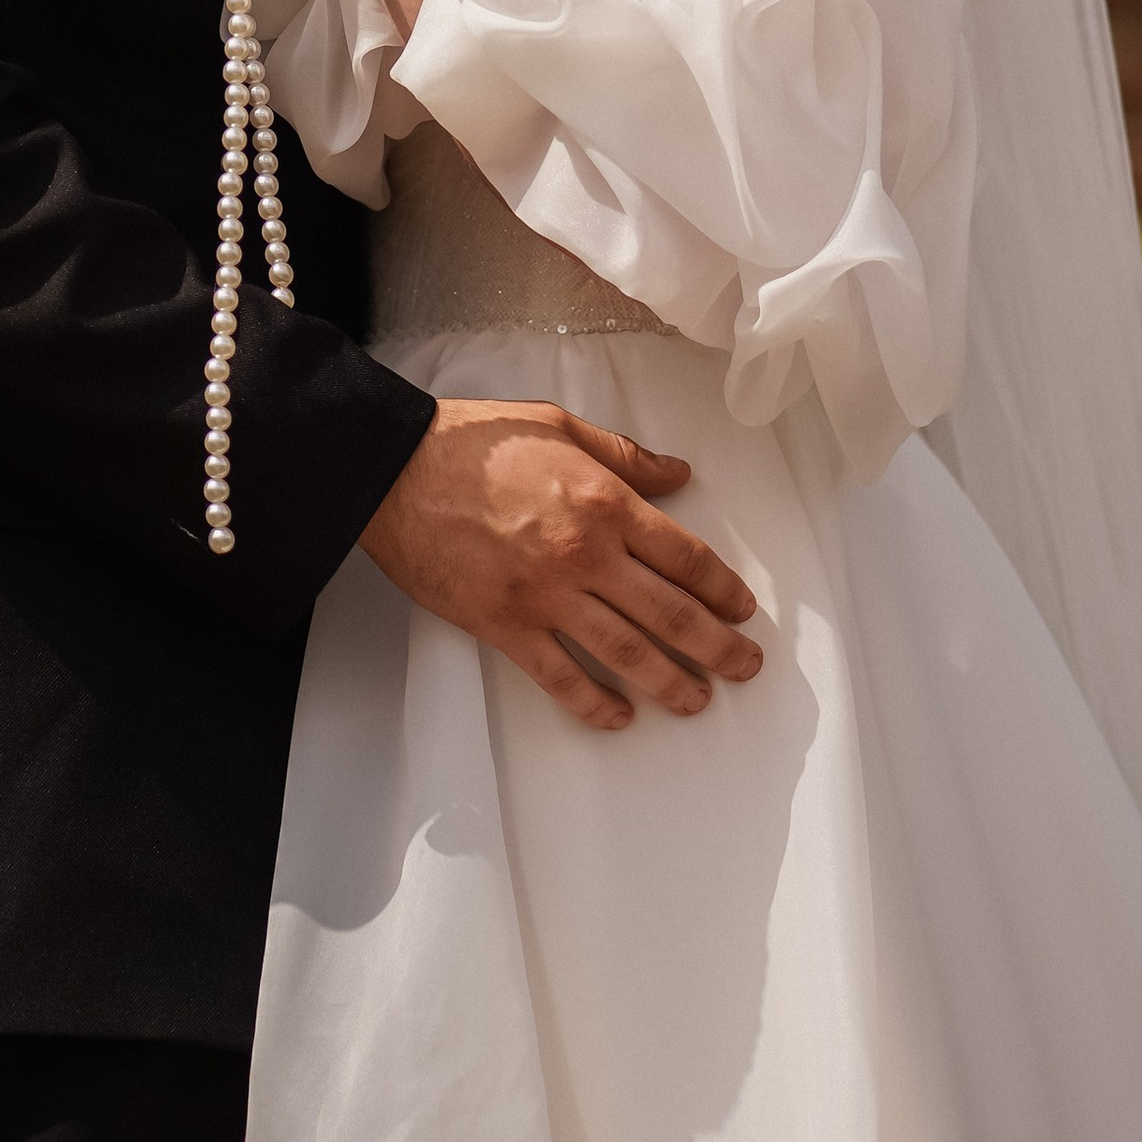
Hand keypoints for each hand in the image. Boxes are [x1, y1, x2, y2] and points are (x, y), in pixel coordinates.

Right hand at [359, 396, 763, 731]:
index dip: (723, 590)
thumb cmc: (476, 440)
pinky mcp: (506, 626)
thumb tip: (678, 473)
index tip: (743, 611)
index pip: (685, 557)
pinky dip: (594, 704)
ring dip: (670, 683)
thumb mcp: (559, 424)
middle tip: (745, 668)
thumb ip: (624, 456)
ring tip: (698, 701)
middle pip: (671, 613)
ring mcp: (546, 596)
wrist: (396, 470)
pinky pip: (560, 678)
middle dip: (717, 647)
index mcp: (604, 501)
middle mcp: (586, 554)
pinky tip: (619, 717)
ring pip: (627, 653)